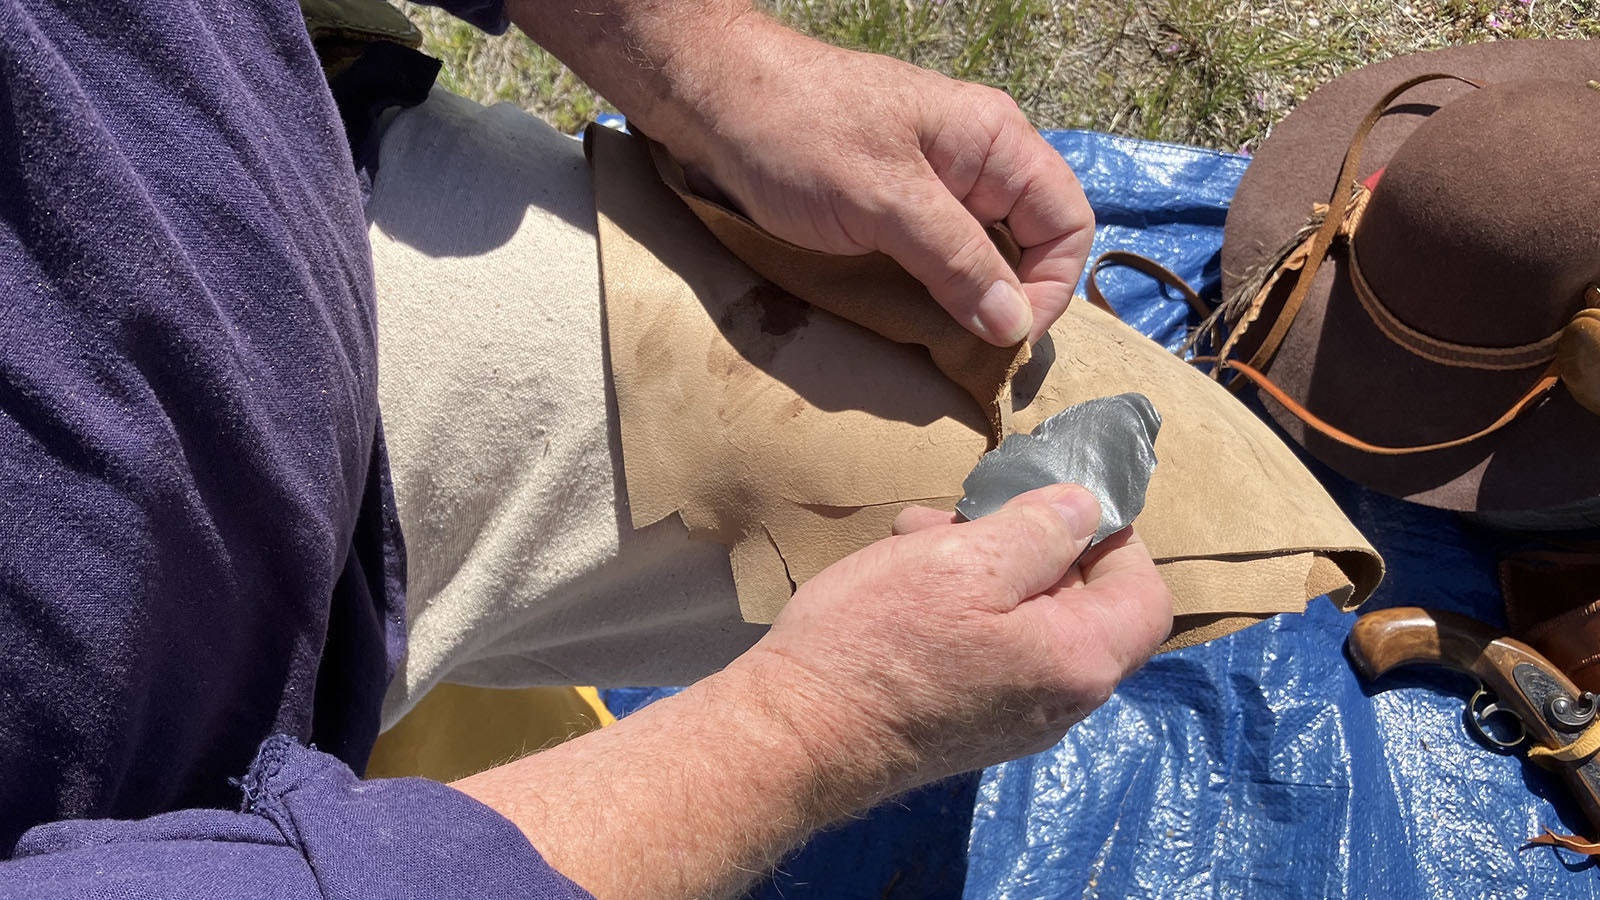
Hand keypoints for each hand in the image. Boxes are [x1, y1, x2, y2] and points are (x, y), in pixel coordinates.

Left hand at [668, 20, 1094, 346]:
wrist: (709, 103)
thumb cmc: (797, 133)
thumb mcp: (883, 201)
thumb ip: (955, 260)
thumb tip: (1014, 326)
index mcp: (994, 142)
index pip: (1067, 224)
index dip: (1051, 289)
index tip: (1006, 340)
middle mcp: (974, 165)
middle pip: (1029, 248)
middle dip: (1009, 305)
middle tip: (972, 359)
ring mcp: (932, 190)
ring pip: (979, 262)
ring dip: (966, 308)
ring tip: (940, 351)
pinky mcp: (891, 214)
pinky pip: (933, 264)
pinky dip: (929, 299)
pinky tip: (908, 326)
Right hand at [729, 484, 1172, 803]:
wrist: (794, 738)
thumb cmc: (878, 642)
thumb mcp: (961, 558)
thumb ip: (1039, 530)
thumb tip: (1087, 508)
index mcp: (1078, 662)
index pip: (1144, 594)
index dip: (1114, 538)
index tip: (1054, 501)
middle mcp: (1059, 703)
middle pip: (1082, 606)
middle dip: (1027, 543)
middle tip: (962, 509)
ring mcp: (1012, 721)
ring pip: (1027, 623)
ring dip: (981, 568)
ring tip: (914, 536)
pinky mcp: (967, 726)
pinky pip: (991, 653)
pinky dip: (961, 608)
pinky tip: (902, 581)